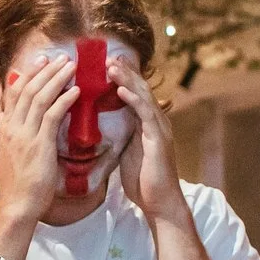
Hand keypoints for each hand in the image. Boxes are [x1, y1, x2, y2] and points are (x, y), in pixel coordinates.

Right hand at [0, 55, 77, 224]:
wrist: (17, 203)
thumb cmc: (20, 183)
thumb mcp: (14, 154)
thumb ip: (18, 136)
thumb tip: (24, 126)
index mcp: (6, 128)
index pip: (14, 93)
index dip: (28, 75)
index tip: (40, 61)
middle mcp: (13, 127)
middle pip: (28, 90)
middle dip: (45, 71)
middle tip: (61, 57)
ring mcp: (25, 134)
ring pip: (40, 98)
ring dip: (56, 79)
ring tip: (71, 66)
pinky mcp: (39, 144)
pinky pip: (52, 115)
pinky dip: (64, 100)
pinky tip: (75, 91)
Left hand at [111, 60, 186, 223]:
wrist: (159, 203)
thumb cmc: (142, 181)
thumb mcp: (126, 151)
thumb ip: (120, 134)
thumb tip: (101, 125)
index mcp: (147, 123)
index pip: (135, 94)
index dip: (122, 78)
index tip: (104, 63)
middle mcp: (156, 121)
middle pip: (140, 89)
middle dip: (124, 72)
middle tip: (106, 55)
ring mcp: (159, 129)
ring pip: (143, 97)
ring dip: (127, 79)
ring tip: (111, 65)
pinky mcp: (158, 140)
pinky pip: (145, 115)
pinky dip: (133, 100)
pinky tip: (121, 90)